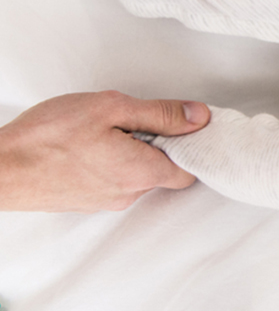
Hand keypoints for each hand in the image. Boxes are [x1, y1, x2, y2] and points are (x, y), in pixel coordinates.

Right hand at [0, 92, 208, 211]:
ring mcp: (105, 201)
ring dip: (132, 152)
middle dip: (159, 145)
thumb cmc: (47, 138)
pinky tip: (88, 145)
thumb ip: (161, 113)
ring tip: (104, 131)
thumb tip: (199, 117)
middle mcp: (128, 193)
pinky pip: (112, 180)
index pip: (191, 169)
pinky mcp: (85, 201)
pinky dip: (110, 162)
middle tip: (134, 121)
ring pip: (136, 175)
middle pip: (164, 170)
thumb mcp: (111, 108)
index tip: (186, 125)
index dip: (193, 146)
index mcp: (141, 172)